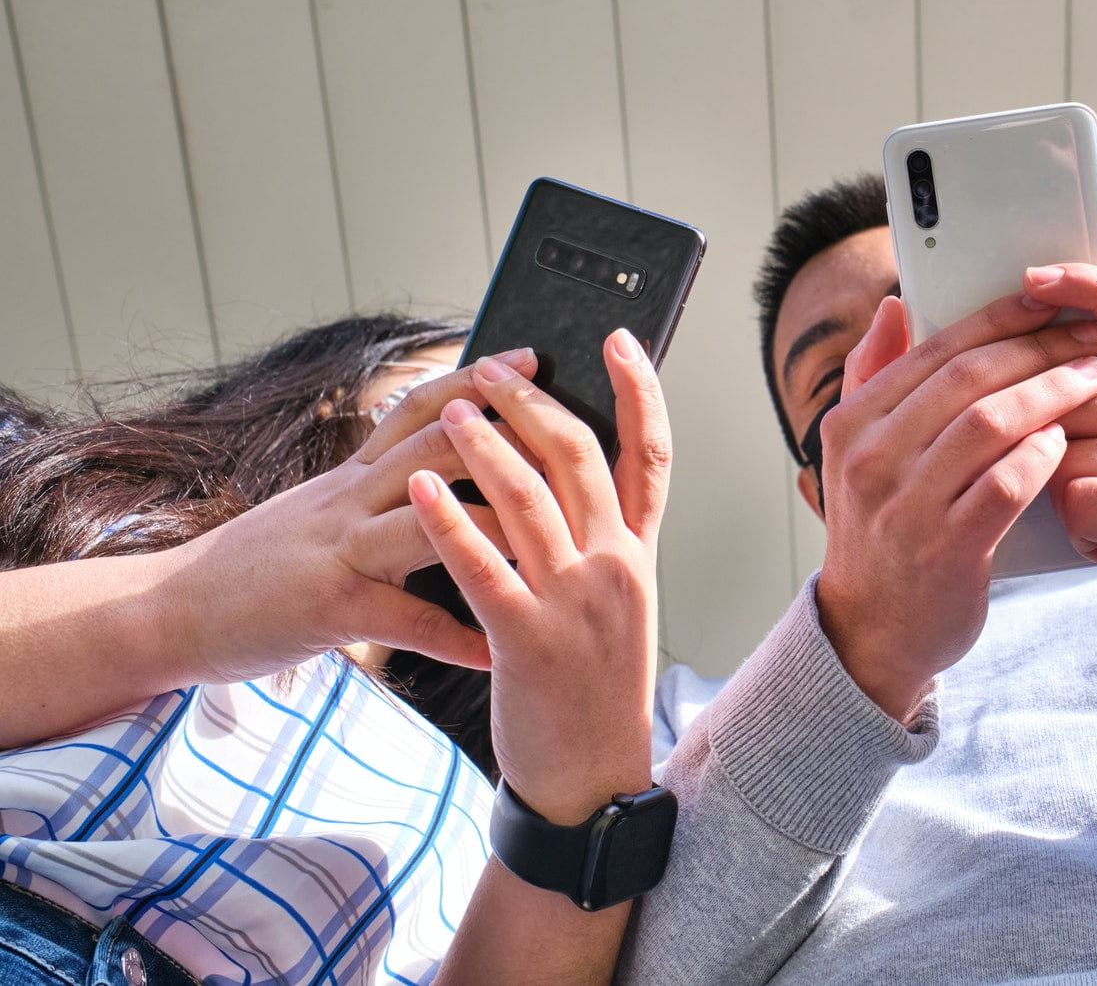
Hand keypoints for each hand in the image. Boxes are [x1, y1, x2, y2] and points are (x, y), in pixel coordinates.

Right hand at [162, 348, 544, 684]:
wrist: (168, 609)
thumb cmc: (256, 564)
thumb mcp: (317, 508)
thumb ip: (372, 484)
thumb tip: (428, 462)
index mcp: (351, 474)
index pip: (420, 407)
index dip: (477, 378)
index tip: (532, 358)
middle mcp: (349, 499)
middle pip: (436, 447)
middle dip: (506, 432)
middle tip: (571, 424)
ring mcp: (340, 550)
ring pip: (427, 520)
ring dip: (493, 524)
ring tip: (558, 534)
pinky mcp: (330, 607)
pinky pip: (404, 621)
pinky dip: (455, 638)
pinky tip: (500, 654)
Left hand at [411, 330, 667, 824]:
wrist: (592, 780)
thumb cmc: (593, 690)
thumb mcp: (617, 606)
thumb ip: (600, 542)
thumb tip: (566, 480)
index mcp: (639, 555)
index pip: (654, 454)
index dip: (641, 391)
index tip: (619, 341)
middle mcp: (616, 568)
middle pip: (582, 457)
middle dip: (534, 403)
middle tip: (497, 370)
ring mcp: (575, 603)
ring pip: (528, 498)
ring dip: (485, 445)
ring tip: (455, 411)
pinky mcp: (528, 640)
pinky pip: (481, 566)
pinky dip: (447, 521)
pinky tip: (417, 490)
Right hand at [814, 290, 1096, 721]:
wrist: (872, 630)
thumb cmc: (879, 529)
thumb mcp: (855, 452)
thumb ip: (871, 376)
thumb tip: (895, 307)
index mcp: (852, 423)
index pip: (935, 349)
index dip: (997, 318)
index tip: (1045, 300)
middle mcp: (872, 459)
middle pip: (968, 379)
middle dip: (1036, 348)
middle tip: (1085, 336)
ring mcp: (908, 506)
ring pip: (991, 424)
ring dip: (1051, 393)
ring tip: (1091, 378)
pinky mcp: (948, 550)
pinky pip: (1007, 485)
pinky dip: (1042, 455)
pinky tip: (1067, 440)